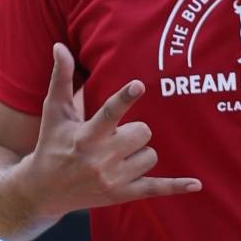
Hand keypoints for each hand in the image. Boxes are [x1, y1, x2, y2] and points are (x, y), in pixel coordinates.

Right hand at [24, 45, 200, 218]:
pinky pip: (156, 188)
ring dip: (138, 153)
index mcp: (85, 136)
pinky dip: (176, 186)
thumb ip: (61, 78)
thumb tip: (60, 46)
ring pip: (150, 155)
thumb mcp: (54, 112)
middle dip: (134, 131)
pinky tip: (197, 183)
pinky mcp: (122, 194)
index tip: (139, 85)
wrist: (43, 190)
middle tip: (114, 137)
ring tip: (115, 157)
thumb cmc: (51, 143)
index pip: (108, 114)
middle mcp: (100, 159)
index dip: (125, 98)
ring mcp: (113, 179)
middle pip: (143, 132)